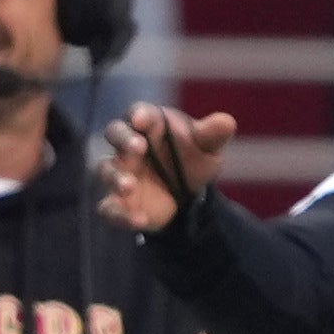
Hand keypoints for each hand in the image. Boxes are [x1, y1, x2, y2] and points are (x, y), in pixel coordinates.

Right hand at [99, 104, 233, 235]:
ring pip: (106, 169)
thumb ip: (212, 134)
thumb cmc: (191, 157)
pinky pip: (110, 208)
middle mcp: (128, 145)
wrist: (187, 191)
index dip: (139, 115)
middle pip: (115, 134)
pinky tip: (138, 220)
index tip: (141, 119)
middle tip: (138, 148)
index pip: (139, 113)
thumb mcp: (206, 147)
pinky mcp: (119, 201)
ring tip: (129, 186)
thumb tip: (227, 122)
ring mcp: (120, 172)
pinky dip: (120, 215)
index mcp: (149, 124)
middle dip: (123, 140)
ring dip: (116, 177)